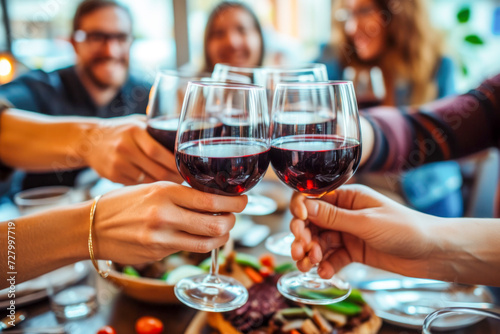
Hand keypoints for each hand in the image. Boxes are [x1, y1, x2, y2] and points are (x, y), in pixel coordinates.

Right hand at [83, 115, 182, 184]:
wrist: (89, 140)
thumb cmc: (121, 131)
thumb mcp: (138, 123)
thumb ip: (157, 127)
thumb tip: (184, 131)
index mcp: (135, 132)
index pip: (157, 151)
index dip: (174, 163)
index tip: (185, 168)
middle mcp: (125, 147)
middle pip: (155, 169)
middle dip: (173, 177)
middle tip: (183, 179)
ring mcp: (117, 163)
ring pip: (147, 180)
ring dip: (163, 184)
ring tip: (173, 183)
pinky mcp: (112, 175)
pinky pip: (137, 185)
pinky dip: (148, 185)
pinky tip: (155, 184)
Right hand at [94, 182, 247, 263]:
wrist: (91, 226)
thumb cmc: (122, 203)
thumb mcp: (152, 188)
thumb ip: (180, 193)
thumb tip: (212, 198)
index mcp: (165, 192)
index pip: (211, 200)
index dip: (234, 202)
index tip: (243, 200)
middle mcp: (164, 215)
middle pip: (215, 224)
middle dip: (232, 221)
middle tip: (233, 216)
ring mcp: (161, 238)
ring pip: (206, 243)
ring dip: (221, 237)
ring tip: (222, 230)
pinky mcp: (158, 253)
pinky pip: (189, 250)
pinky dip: (202, 244)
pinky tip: (201, 237)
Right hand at [289, 184, 440, 279]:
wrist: (432, 253)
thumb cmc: (405, 228)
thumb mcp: (366, 222)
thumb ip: (334, 217)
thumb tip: (305, 206)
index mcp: (348, 197)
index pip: (314, 199)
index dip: (301, 210)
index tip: (298, 224)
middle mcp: (345, 213)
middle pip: (313, 223)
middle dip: (303, 236)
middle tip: (299, 250)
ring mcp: (348, 233)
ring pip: (320, 242)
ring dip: (311, 252)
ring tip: (308, 264)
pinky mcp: (354, 251)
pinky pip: (333, 257)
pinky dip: (326, 265)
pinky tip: (324, 272)